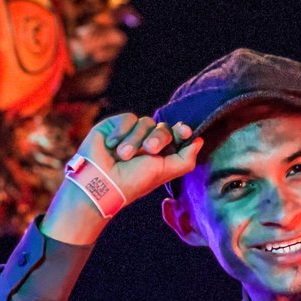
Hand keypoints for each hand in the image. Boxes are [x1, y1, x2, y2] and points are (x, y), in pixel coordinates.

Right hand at [42, 114, 201, 243]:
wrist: (101, 181)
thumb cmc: (134, 182)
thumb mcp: (165, 172)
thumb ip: (186, 159)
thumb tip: (199, 141)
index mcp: (161, 155)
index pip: (177, 135)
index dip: (182, 131)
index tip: (185, 131)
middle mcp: (147, 143)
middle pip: (164, 127)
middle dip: (159, 138)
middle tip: (149, 151)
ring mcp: (131, 134)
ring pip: (146, 122)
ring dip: (136, 140)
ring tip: (123, 156)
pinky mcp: (115, 126)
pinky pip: (128, 118)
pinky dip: (122, 132)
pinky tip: (112, 147)